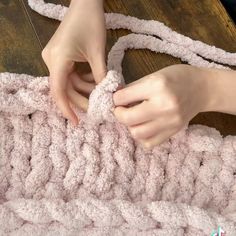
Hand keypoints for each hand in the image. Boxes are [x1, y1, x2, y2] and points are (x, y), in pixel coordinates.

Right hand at [42, 0, 105, 124]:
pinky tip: (96, 80)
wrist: (85, 3)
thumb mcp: (98, 53)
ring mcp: (55, 59)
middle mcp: (51, 61)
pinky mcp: (61, 57)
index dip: (67, 109)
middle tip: (97, 108)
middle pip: (65, 88)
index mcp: (57, 60)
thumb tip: (108, 96)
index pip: (59, 91)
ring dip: (85, 88)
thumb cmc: (91, 23)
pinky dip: (83, 80)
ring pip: (69, 83)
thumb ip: (101, 76)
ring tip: (101, 92)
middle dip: (82, 99)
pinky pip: (71, 75)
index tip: (76, 122)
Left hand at [113, 64, 212, 147]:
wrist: (203, 89)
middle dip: (118, 114)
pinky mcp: (173, 132)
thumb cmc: (178, 77)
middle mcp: (163, 106)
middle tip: (121, 109)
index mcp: (157, 86)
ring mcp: (169, 122)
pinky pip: (149, 143)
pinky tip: (144, 126)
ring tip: (134, 118)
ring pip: (137, 133)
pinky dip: (142, 137)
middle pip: (128, 119)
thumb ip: (133, 87)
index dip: (115, 98)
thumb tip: (115, 98)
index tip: (118, 98)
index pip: (123, 98)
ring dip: (130, 126)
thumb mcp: (154, 75)